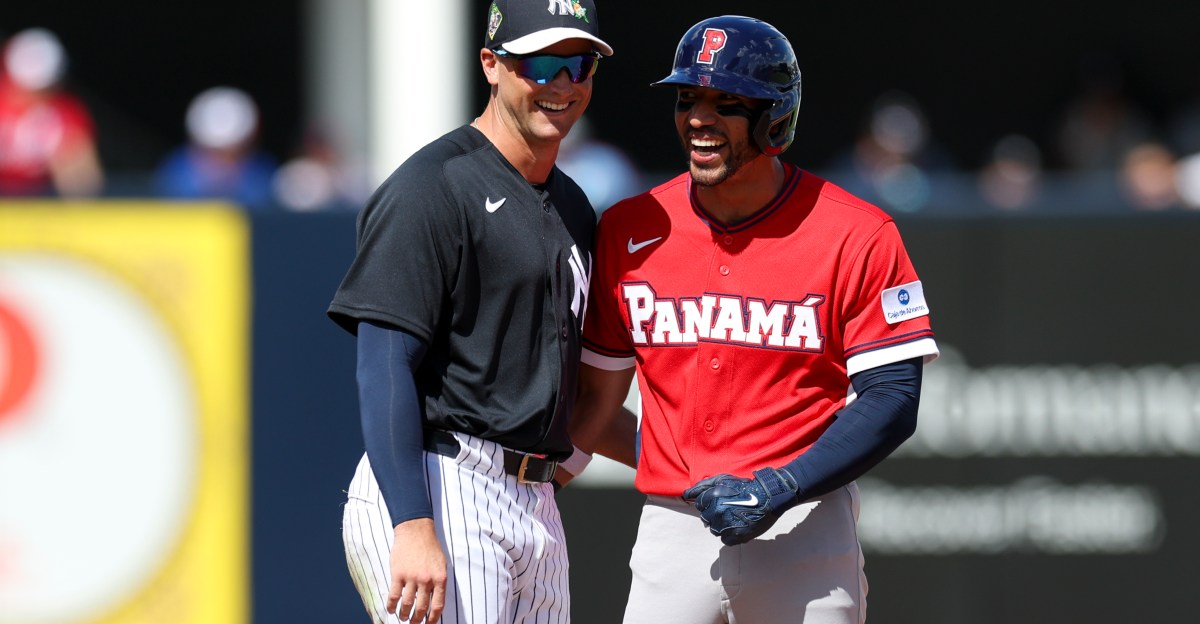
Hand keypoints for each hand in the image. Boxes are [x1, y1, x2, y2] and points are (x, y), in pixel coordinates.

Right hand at [388, 518, 447, 622]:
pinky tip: (391, 609)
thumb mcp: (442, 564)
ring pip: (407, 604)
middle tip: (414, 623)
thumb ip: (439, 581)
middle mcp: (426, 580)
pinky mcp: (398, 574)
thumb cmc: (430, 547)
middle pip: (421, 608)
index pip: (438, 605)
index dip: (433, 618)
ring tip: (403, 617)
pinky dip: (391, 605)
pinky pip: (394, 595)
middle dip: (417, 619)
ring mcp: (412, 578)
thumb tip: (436, 600)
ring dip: (404, 614)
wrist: (415, 531)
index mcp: (440, 578)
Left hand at [682, 467, 799, 545]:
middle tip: (728, 509)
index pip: (700, 505)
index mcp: (713, 498)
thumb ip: (702, 486)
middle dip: (713, 514)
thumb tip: (686, 495)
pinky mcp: (735, 537)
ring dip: (721, 525)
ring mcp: (726, 526)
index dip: (709, 502)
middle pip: (705, 518)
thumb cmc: (744, 487)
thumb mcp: (722, 479)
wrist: (768, 498)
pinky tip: (737, 525)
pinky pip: (724, 539)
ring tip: (734, 517)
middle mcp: (717, 512)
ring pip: (714, 529)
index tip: (720, 500)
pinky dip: (729, 535)